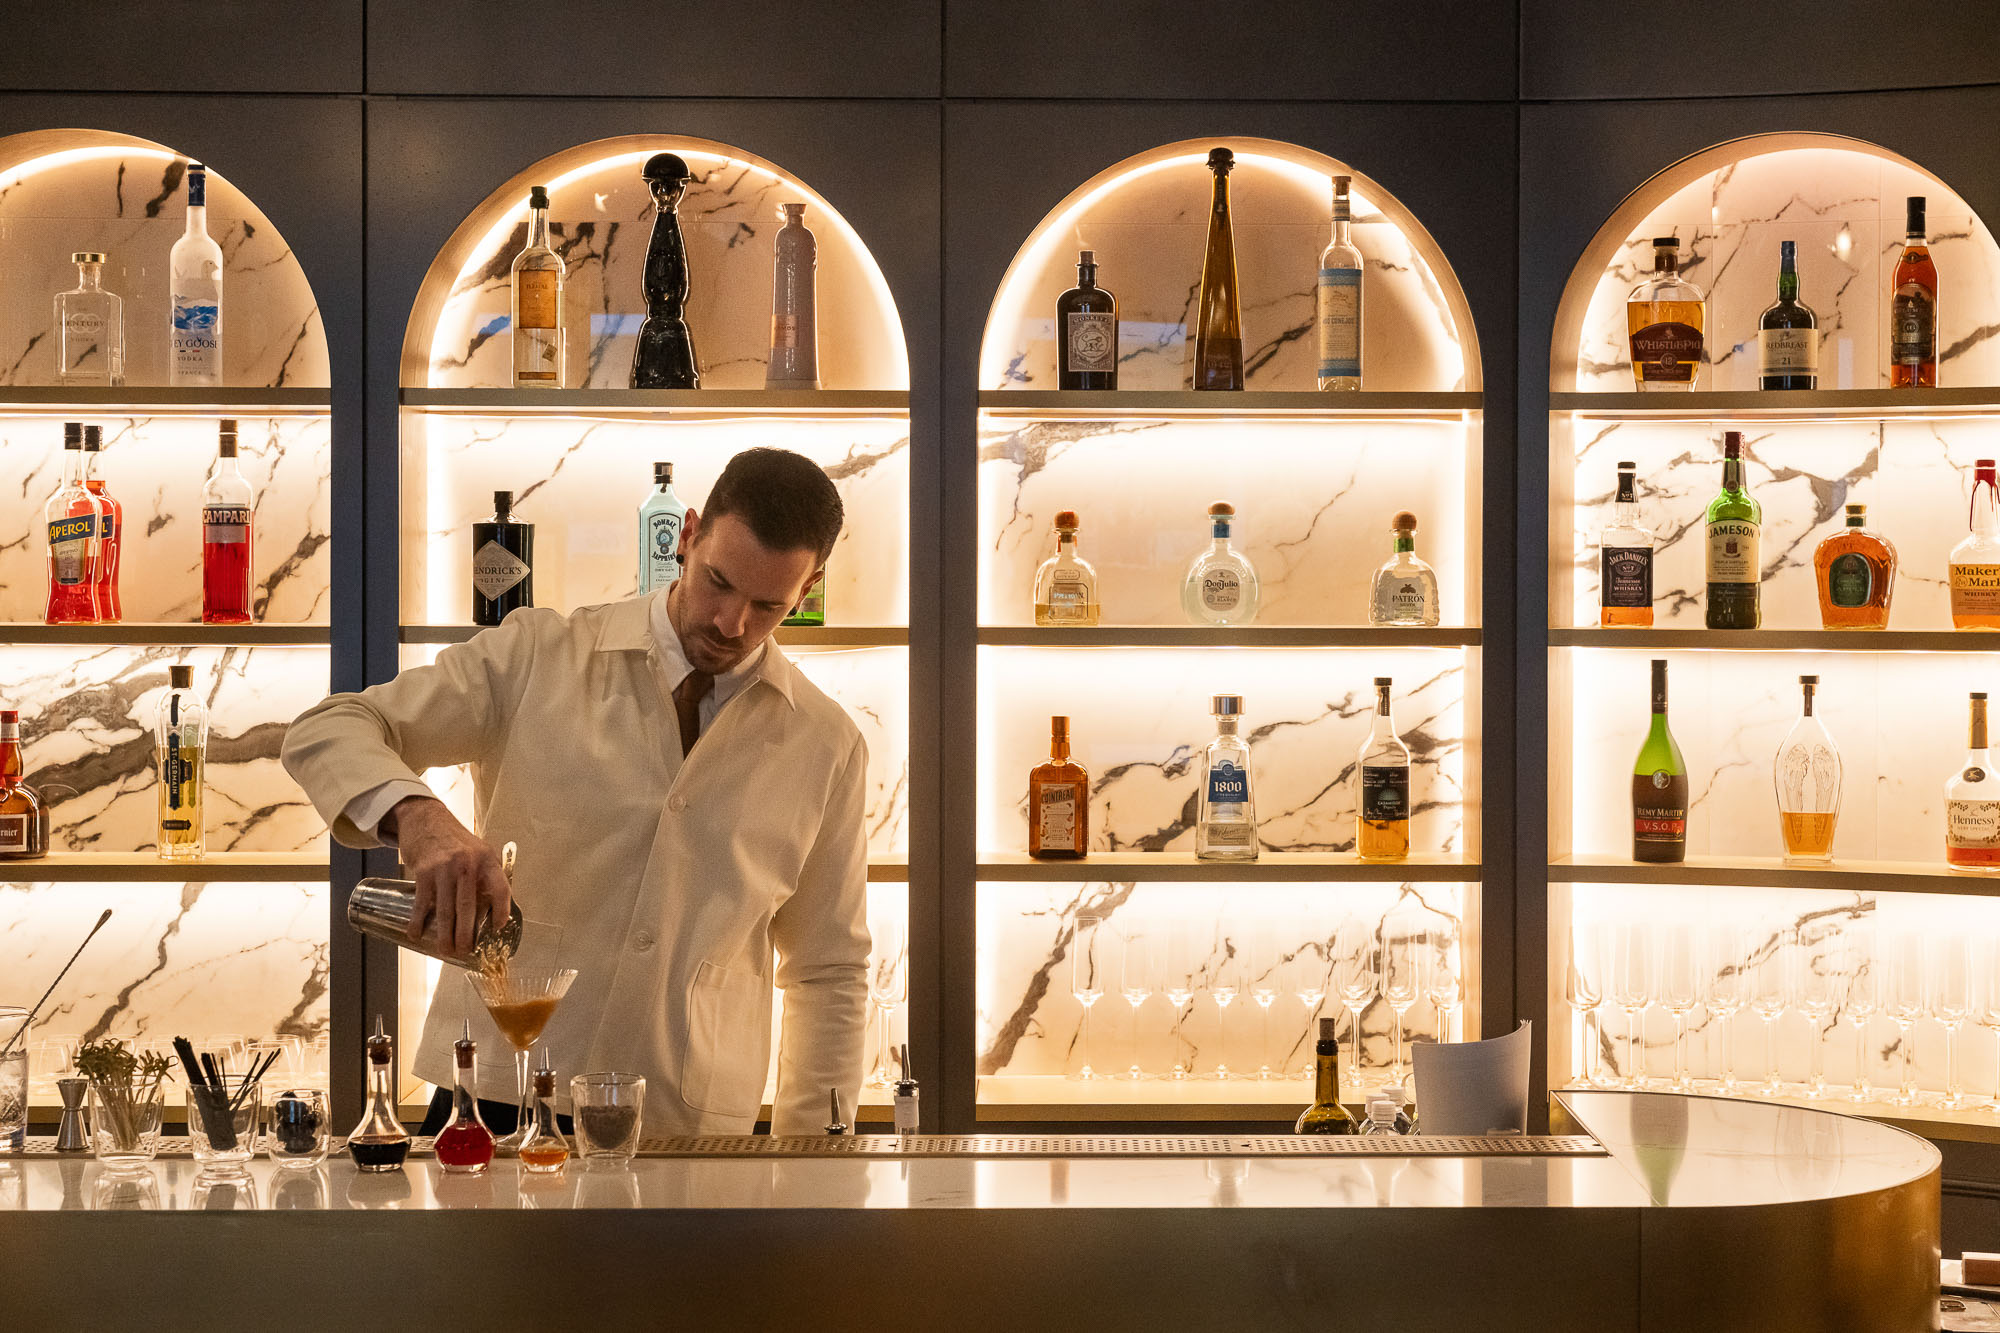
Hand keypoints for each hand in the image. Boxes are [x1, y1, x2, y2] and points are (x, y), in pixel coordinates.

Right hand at [385, 796, 511, 955]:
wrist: (426, 818)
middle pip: (469, 906)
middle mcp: (467, 863)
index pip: (501, 888)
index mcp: (486, 859)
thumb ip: (485, 875)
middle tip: (464, 951)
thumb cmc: (454, 840)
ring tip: (445, 950)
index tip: (497, 928)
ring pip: (445, 908)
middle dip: (466, 933)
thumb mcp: (478, 851)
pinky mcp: (423, 871)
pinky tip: (416, 933)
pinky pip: (422, 902)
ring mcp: (444, 868)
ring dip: (444, 933)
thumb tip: (493, 908)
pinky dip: (418, 921)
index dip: (502, 911)